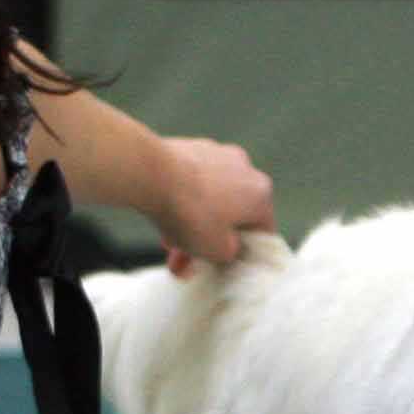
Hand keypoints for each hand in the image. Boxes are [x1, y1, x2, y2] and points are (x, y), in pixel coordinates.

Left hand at [150, 135, 274, 271]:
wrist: (150, 175)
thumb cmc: (190, 214)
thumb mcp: (217, 251)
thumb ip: (231, 254)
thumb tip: (227, 248)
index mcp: (261, 193)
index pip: (262, 231)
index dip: (242, 254)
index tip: (221, 265)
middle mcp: (245, 168)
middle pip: (231, 215)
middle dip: (207, 242)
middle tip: (185, 262)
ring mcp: (217, 154)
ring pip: (209, 199)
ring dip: (191, 224)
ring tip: (167, 244)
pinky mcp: (190, 147)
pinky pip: (191, 182)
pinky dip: (181, 201)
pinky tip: (161, 217)